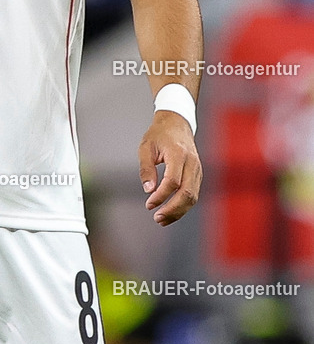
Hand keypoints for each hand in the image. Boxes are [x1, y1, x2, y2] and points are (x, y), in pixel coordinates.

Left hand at [138, 110, 202, 225]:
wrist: (177, 123)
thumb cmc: (159, 134)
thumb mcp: (146, 147)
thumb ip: (146, 169)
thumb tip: (148, 190)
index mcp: (178, 154)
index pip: (173, 181)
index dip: (161, 196)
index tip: (149, 204)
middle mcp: (192, 163)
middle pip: (187, 193)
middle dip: (172, 209)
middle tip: (157, 218)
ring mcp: (198, 169)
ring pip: (193, 197)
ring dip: (178, 211)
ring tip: (162, 219)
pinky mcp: (198, 175)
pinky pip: (193, 194)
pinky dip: (183, 206)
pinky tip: (170, 211)